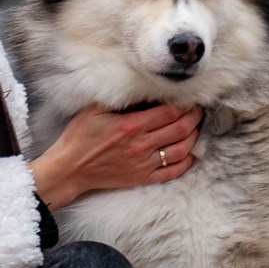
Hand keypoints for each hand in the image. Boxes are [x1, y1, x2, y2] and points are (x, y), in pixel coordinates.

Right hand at [30, 103, 200, 210]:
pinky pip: (172, 172)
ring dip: (193, 138)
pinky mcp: (142, 178)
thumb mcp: (96, 109)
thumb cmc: (80, 136)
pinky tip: (190, 154)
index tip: (190, 100)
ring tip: (195, 129)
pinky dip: (186, 162)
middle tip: (198, 112)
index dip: (185, 106)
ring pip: (181, 150)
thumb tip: (143, 88)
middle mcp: (141, 145)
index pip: (170, 113)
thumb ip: (121, 99)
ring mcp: (144, 164)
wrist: (70, 168)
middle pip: (180, 130)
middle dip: (194, 119)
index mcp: (131, 126)